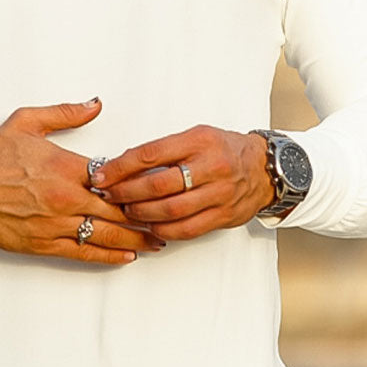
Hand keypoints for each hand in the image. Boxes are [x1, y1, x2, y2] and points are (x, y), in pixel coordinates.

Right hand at [0, 99, 164, 265]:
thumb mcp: (27, 122)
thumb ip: (66, 113)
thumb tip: (96, 103)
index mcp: (66, 167)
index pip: (114, 177)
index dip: (137, 183)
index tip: (156, 185)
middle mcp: (66, 198)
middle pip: (118, 210)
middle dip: (145, 215)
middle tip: (168, 217)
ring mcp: (56, 224)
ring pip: (106, 235)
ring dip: (136, 239)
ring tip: (157, 242)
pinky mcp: (44, 244)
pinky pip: (83, 253)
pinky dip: (108, 256)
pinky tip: (127, 257)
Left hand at [91, 126, 273, 239]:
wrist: (265, 168)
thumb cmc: (224, 149)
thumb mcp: (196, 136)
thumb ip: (165, 150)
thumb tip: (123, 164)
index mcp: (199, 141)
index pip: (151, 154)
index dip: (121, 167)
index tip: (102, 174)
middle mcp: (211, 167)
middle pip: (158, 185)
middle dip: (126, 192)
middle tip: (108, 195)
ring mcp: (219, 194)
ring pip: (171, 210)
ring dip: (142, 214)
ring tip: (126, 211)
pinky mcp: (223, 216)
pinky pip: (187, 229)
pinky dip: (163, 230)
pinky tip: (149, 226)